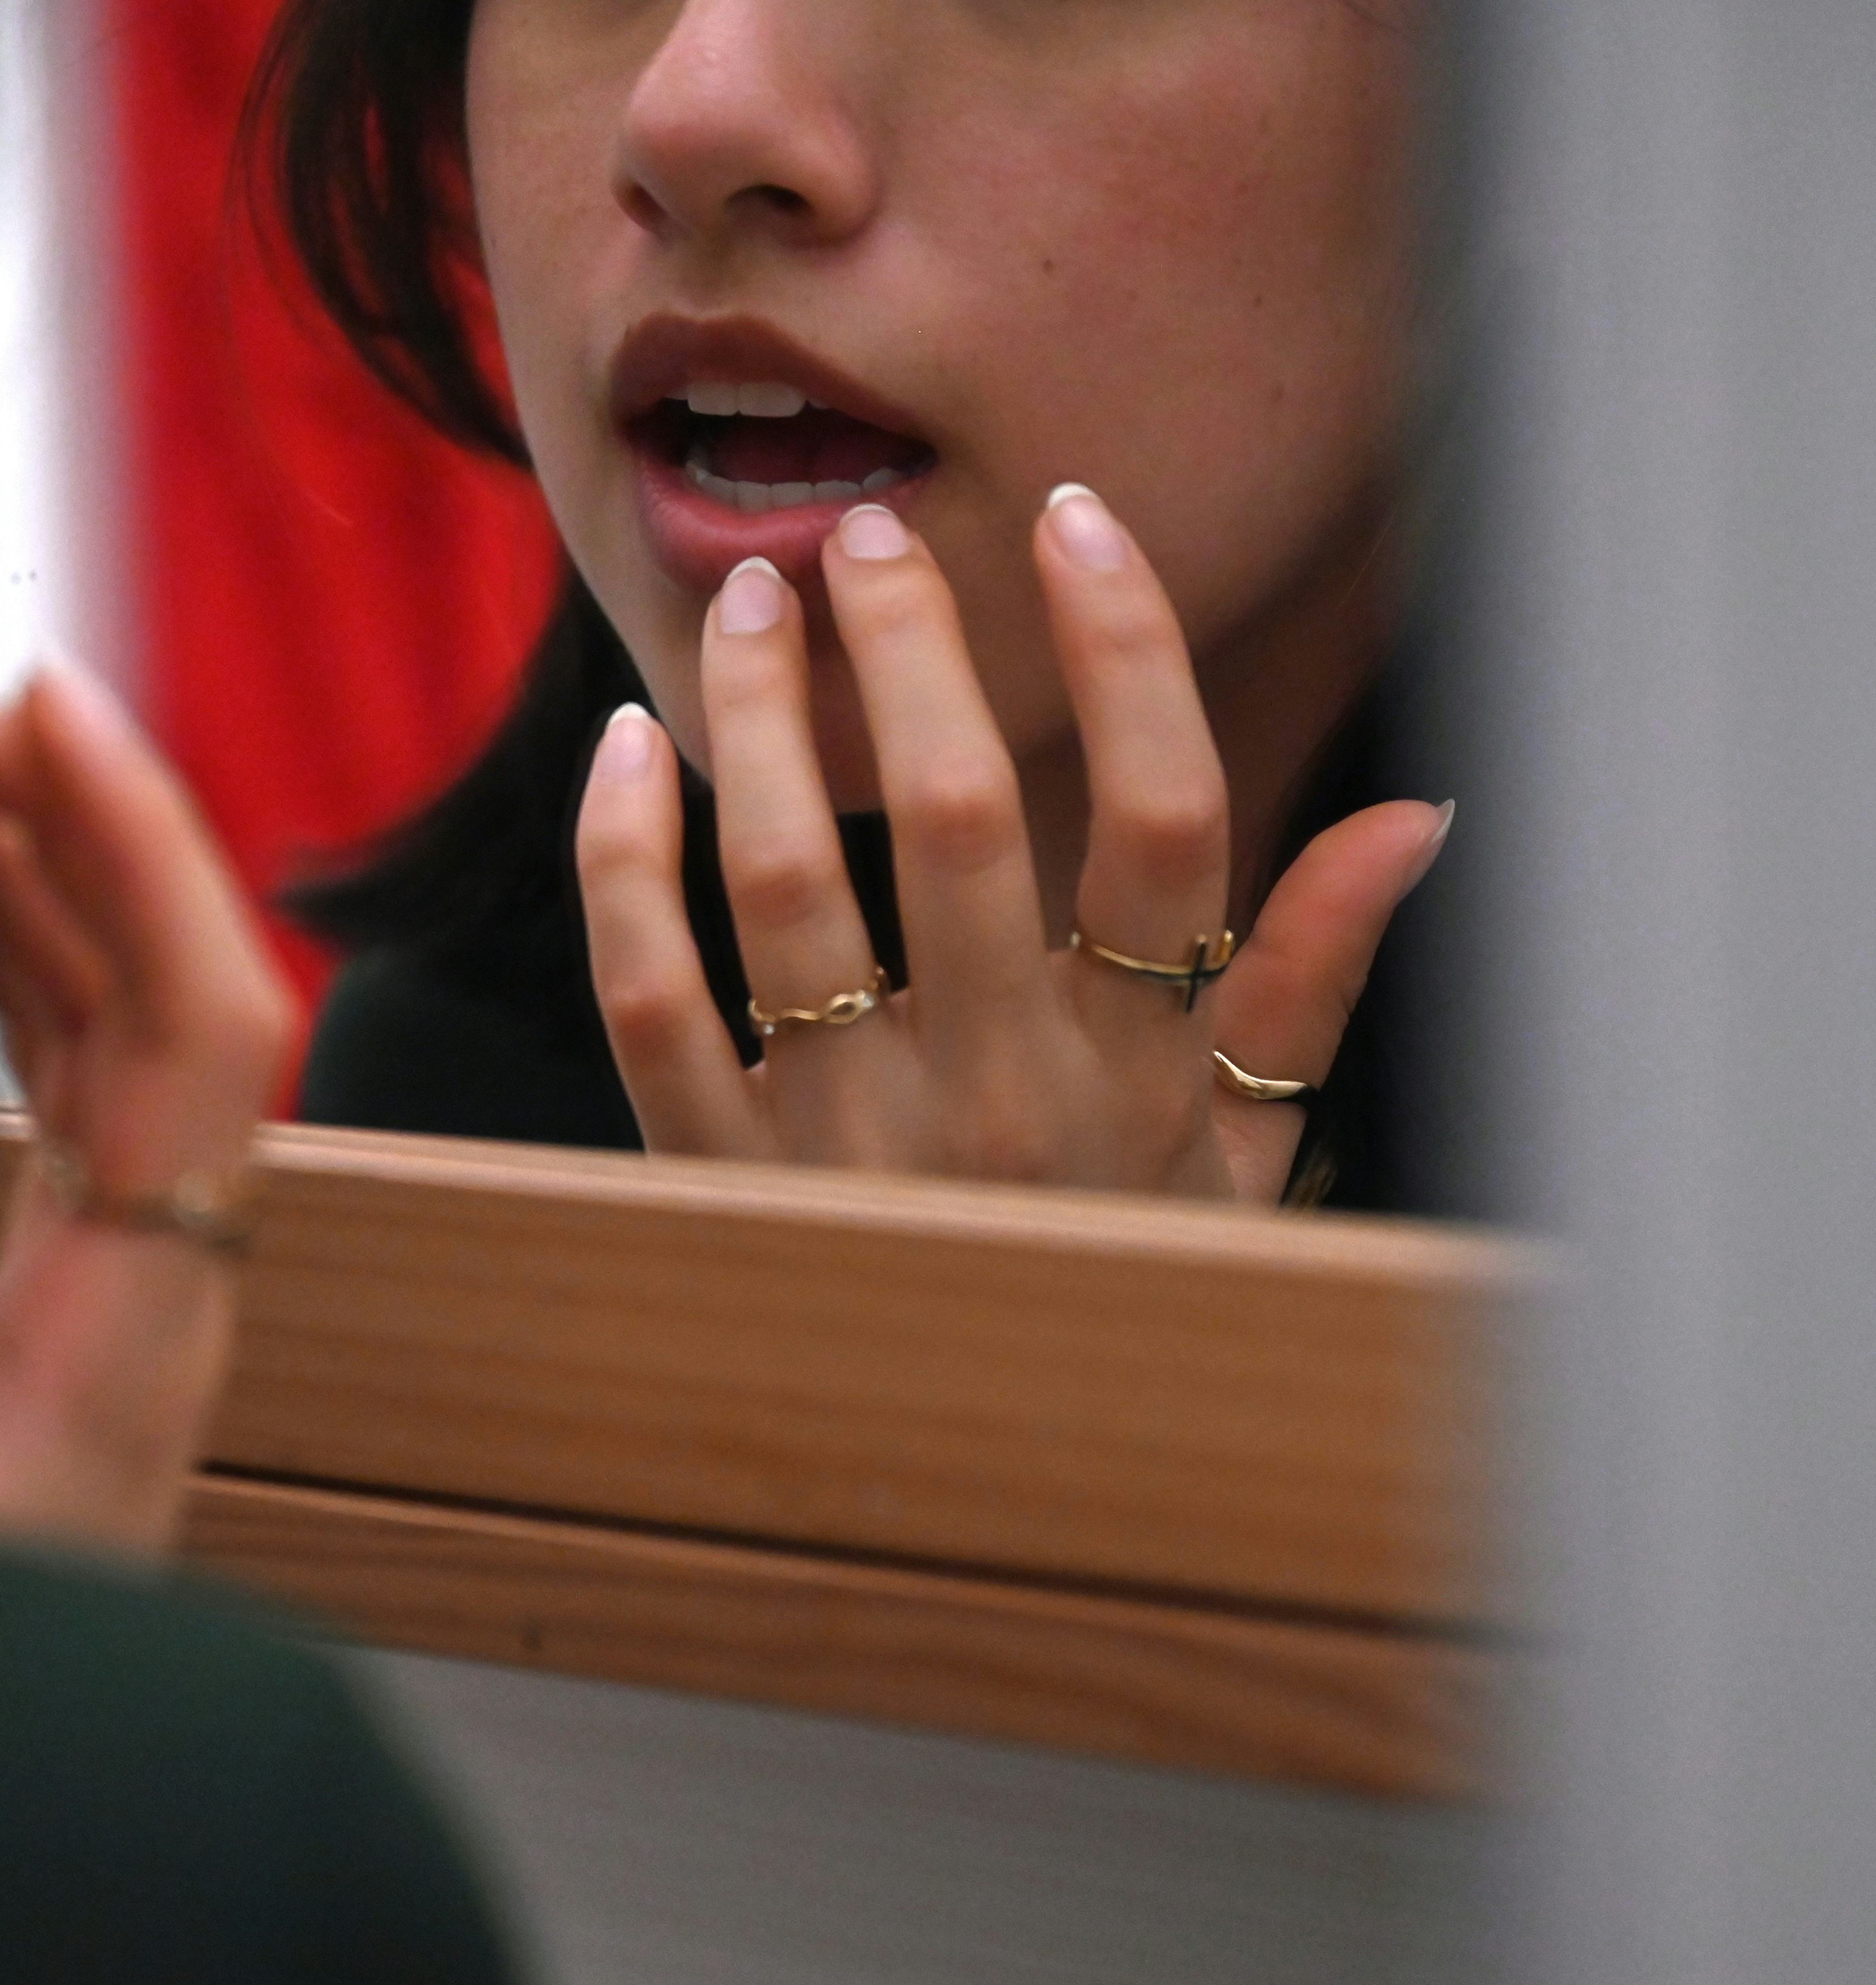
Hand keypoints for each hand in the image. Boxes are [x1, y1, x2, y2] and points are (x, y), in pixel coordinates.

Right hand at [0, 665, 292, 1550]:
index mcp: (134, 1325)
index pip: (200, 1026)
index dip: (140, 843)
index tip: (42, 699)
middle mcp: (158, 1274)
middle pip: (159, 988)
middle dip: (54, 815)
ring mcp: (121, 1268)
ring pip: (108, 1016)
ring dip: (19, 870)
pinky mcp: (72, 1276)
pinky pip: (69, 1075)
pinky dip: (5, 959)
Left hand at [573, 490, 1448, 1203]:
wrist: (979, 1489)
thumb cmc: (1116, 1285)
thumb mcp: (1240, 1157)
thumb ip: (1314, 987)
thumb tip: (1414, 819)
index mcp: (1140, 1068)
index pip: (1160, 819)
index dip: (1124, 648)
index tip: (1072, 521)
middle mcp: (1000, 1090)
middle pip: (961, 816)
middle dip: (916, 646)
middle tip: (874, 536)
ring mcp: (848, 1138)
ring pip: (789, 881)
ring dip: (769, 718)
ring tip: (758, 603)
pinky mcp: (714, 1176)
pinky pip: (651, 994)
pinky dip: (624, 861)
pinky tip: (626, 753)